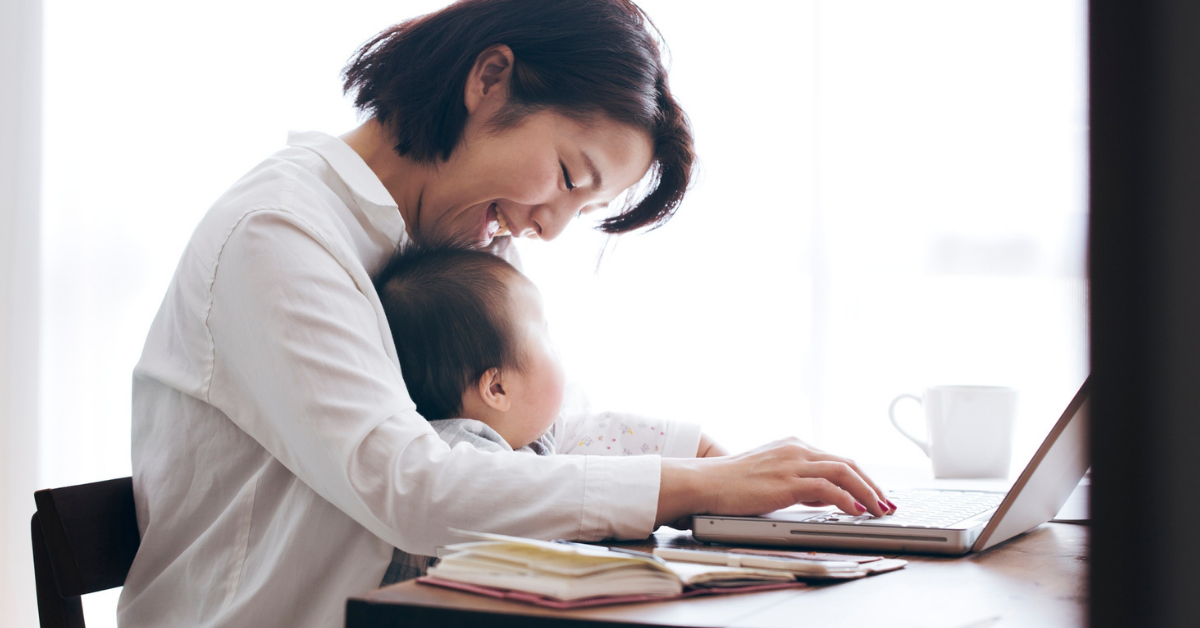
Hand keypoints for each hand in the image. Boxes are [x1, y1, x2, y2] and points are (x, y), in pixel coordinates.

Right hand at [656, 437, 893, 527]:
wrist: (704, 482)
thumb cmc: (731, 484)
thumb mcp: (771, 478)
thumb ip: (799, 483)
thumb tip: (827, 497)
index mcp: (793, 446)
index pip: (837, 459)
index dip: (861, 478)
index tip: (875, 494)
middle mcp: (796, 449)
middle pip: (847, 463)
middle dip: (871, 485)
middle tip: (886, 503)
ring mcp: (792, 463)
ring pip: (844, 472)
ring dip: (867, 491)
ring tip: (879, 509)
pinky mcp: (786, 481)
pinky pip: (827, 488)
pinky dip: (847, 499)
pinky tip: (856, 511)